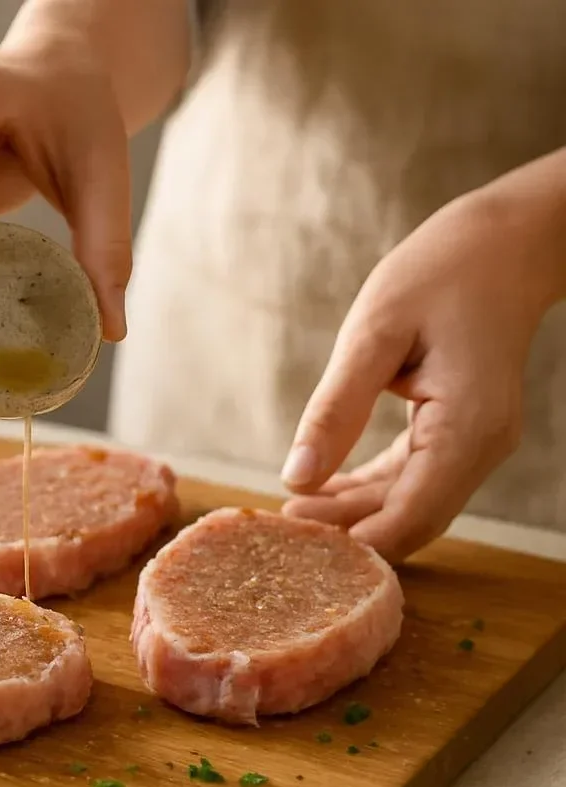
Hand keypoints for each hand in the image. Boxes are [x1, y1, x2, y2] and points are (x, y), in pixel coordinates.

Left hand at [280, 176, 561, 562]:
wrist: (504, 245)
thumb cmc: (442, 272)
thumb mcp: (373, 332)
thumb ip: (336, 409)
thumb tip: (295, 477)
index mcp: (467, 427)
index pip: (410, 517)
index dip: (352, 540)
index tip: (294, 538)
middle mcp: (481, 448)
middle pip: (410, 522)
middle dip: (348, 533)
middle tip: (282, 529)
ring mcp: (477, 446)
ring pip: (411, 507)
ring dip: (355, 515)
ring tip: (295, 509)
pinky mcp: (463, 437)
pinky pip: (414, 481)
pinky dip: (371, 491)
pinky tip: (324, 489)